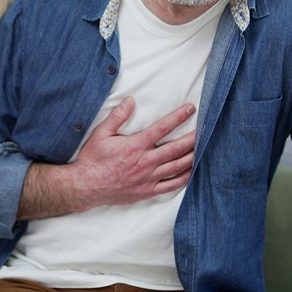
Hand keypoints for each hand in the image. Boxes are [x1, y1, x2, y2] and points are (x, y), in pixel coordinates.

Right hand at [19, 97, 195, 218]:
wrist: (86, 187)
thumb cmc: (93, 160)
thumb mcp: (101, 134)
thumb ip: (117, 116)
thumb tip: (130, 100)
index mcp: (135, 145)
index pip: (162, 128)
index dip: (178, 117)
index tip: (190, 109)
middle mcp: (145, 162)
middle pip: (176, 148)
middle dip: (193, 137)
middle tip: (205, 129)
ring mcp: (148, 178)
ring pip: (177, 166)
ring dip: (192, 156)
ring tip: (203, 147)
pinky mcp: (147, 191)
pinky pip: (171, 185)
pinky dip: (184, 177)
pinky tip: (191, 170)